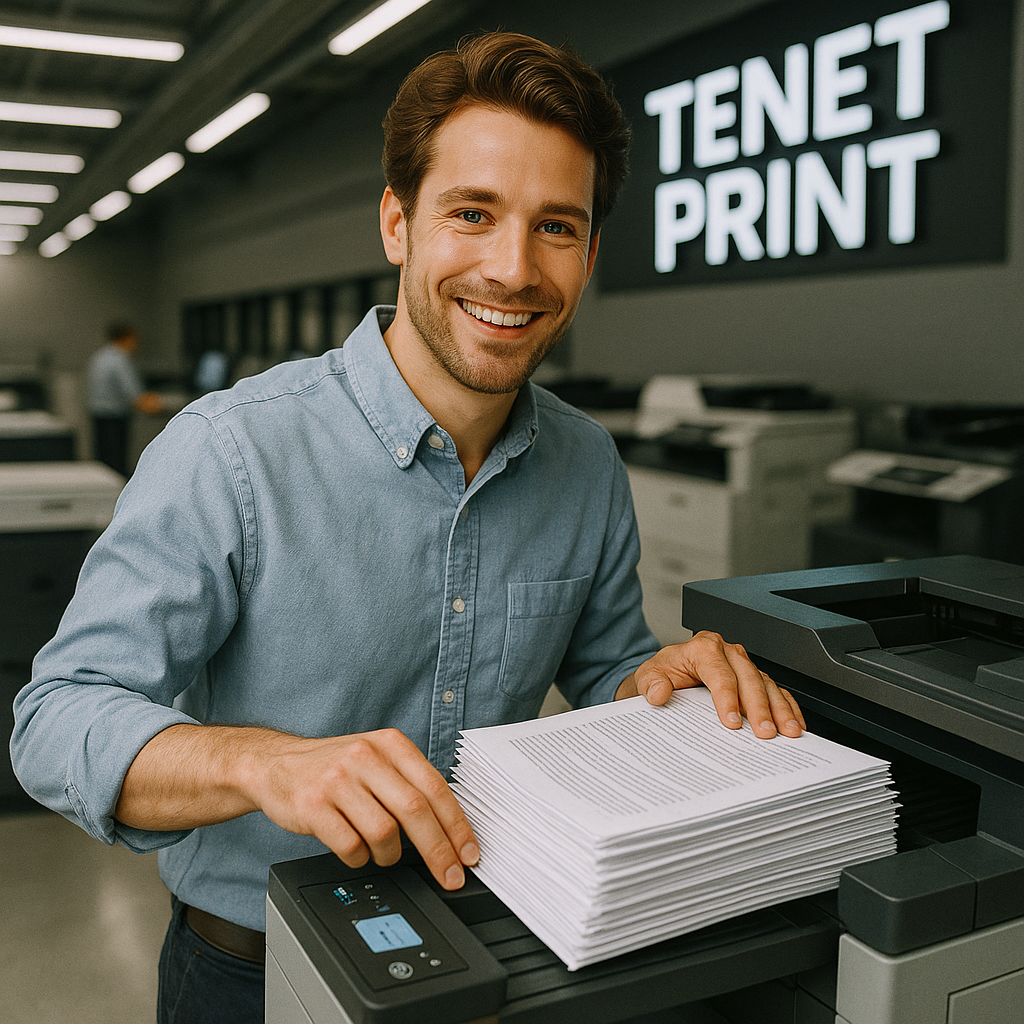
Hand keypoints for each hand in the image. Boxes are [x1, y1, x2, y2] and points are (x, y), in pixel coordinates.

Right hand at [253, 728, 479, 889]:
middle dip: (439, 851)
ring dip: (391, 855)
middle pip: (416, 810)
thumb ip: (409, 784)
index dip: (457, 825)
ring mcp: (338, 780)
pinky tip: (356, 850)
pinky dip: (360, 858)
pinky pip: (351, 846)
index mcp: (390, 744)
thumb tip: (450, 829)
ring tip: (384, 854)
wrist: (274, 764)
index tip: (468, 854)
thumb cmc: (333, 767)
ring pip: (385, 832)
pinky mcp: (313, 805)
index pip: (435, 787)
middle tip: (450, 876)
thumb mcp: (375, 759)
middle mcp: (366, 756)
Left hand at [618, 631, 804, 738]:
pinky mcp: (754, 678)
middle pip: (749, 678)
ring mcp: (744, 665)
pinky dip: (788, 707)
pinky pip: (775, 690)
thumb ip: (651, 684)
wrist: (667, 678)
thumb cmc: (662, 675)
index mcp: (702, 648)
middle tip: (765, 733)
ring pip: (767, 684)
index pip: (719, 673)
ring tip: (789, 732)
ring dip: (780, 709)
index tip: (731, 722)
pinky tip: (796, 723)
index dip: (727, 698)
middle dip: (760, 707)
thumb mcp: (648, 677)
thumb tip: (659, 693)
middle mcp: (727, 653)